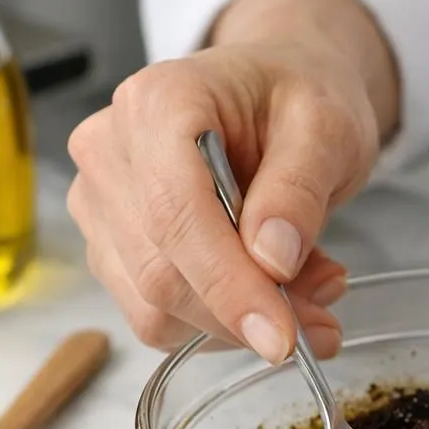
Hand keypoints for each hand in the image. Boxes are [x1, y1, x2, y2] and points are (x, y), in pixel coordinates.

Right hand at [66, 0, 397, 356]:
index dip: (228, 286)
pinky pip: (155, 315)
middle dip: (246, 313)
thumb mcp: (327, 129)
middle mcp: (109, 150)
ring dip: (236, 324)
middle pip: (161, 271)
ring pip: (154, 307)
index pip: (176, 214)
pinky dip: (218, 323)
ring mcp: (101, 201)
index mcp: (157, 102)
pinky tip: (267, 292)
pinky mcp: (110, 246)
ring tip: (308, 291)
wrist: (279, 91)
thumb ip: (298, 190)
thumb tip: (274, 260)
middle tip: (322, 321)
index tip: (282, 336)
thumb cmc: (297, 97)